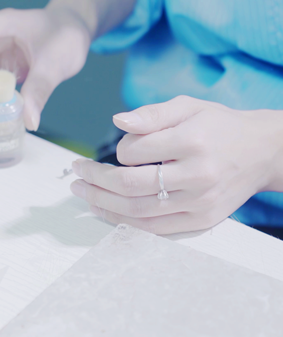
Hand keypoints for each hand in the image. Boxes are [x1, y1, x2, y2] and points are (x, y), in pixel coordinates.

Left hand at [71, 96, 282, 234]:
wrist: (261, 152)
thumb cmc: (220, 127)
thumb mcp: (188, 107)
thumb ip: (151, 113)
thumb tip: (117, 121)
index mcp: (192, 141)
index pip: (134, 152)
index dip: (118, 149)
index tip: (119, 148)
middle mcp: (196, 176)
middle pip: (129, 186)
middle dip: (95, 181)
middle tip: (76, 173)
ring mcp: (199, 203)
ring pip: (137, 211)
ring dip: (102, 203)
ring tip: (82, 193)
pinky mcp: (201, 221)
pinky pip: (154, 229)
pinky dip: (125, 222)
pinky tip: (107, 211)